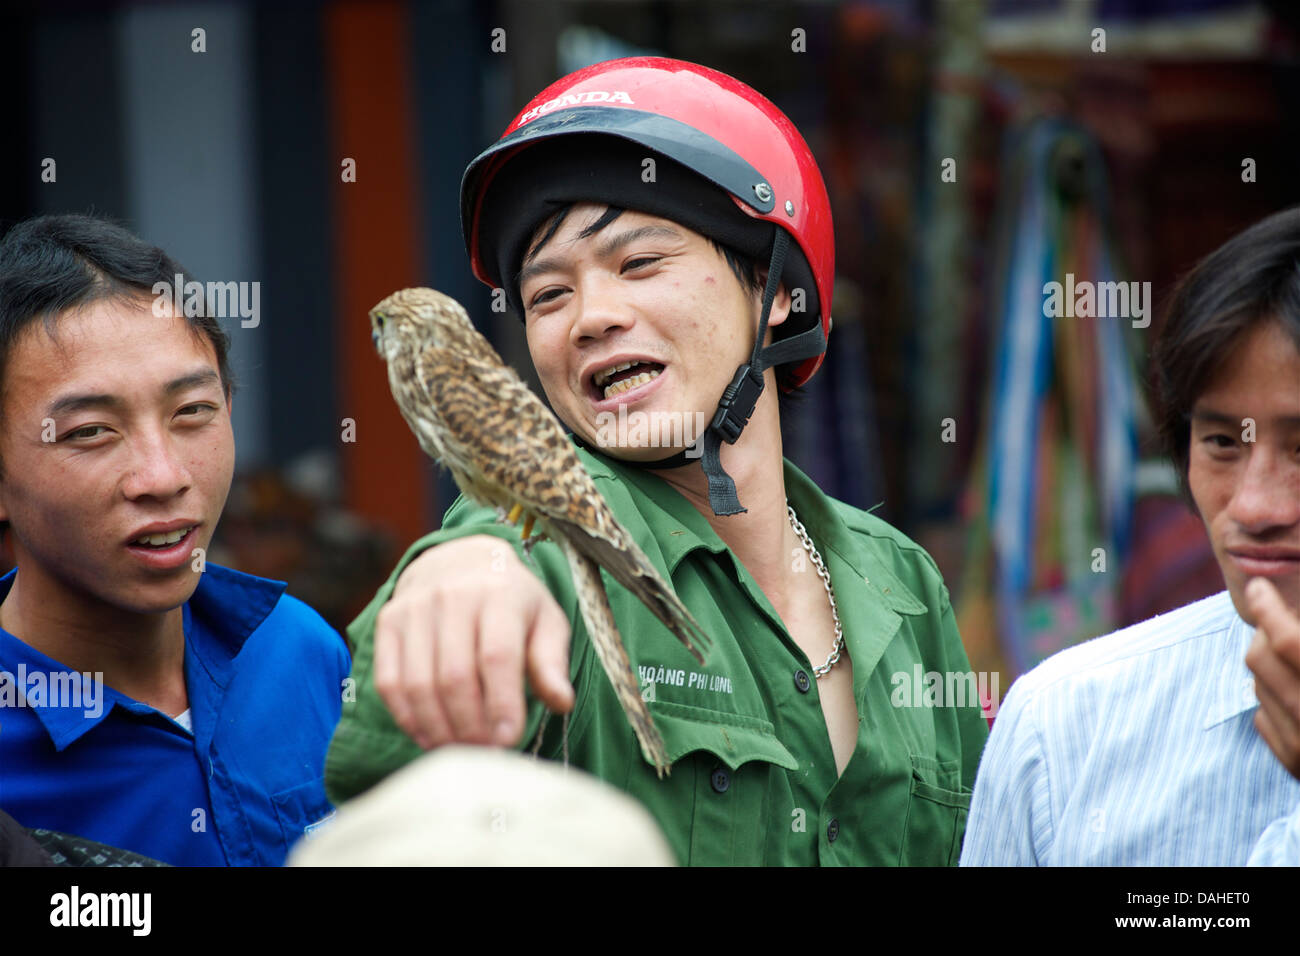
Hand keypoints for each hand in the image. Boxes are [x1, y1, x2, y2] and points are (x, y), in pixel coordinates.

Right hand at [372, 534, 574, 749]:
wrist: (460, 560)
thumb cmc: (512, 602)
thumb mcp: (545, 621)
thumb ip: (551, 662)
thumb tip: (562, 703)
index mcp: (500, 594)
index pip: (498, 656)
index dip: (502, 703)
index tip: (510, 739)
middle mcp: (452, 595)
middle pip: (455, 676)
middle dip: (470, 726)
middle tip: (486, 752)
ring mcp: (414, 608)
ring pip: (418, 684)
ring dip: (439, 728)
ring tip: (461, 751)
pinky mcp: (388, 622)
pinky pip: (389, 681)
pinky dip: (407, 718)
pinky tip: (429, 736)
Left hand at [1245, 577, 1299, 780]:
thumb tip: (1289, 624)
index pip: (1287, 641)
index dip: (1268, 608)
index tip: (1258, 587)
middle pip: (1259, 656)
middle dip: (1261, 630)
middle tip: (1275, 618)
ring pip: (1256, 683)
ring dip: (1266, 663)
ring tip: (1289, 654)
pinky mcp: (1294, 766)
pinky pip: (1262, 716)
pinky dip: (1272, 697)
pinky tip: (1295, 692)